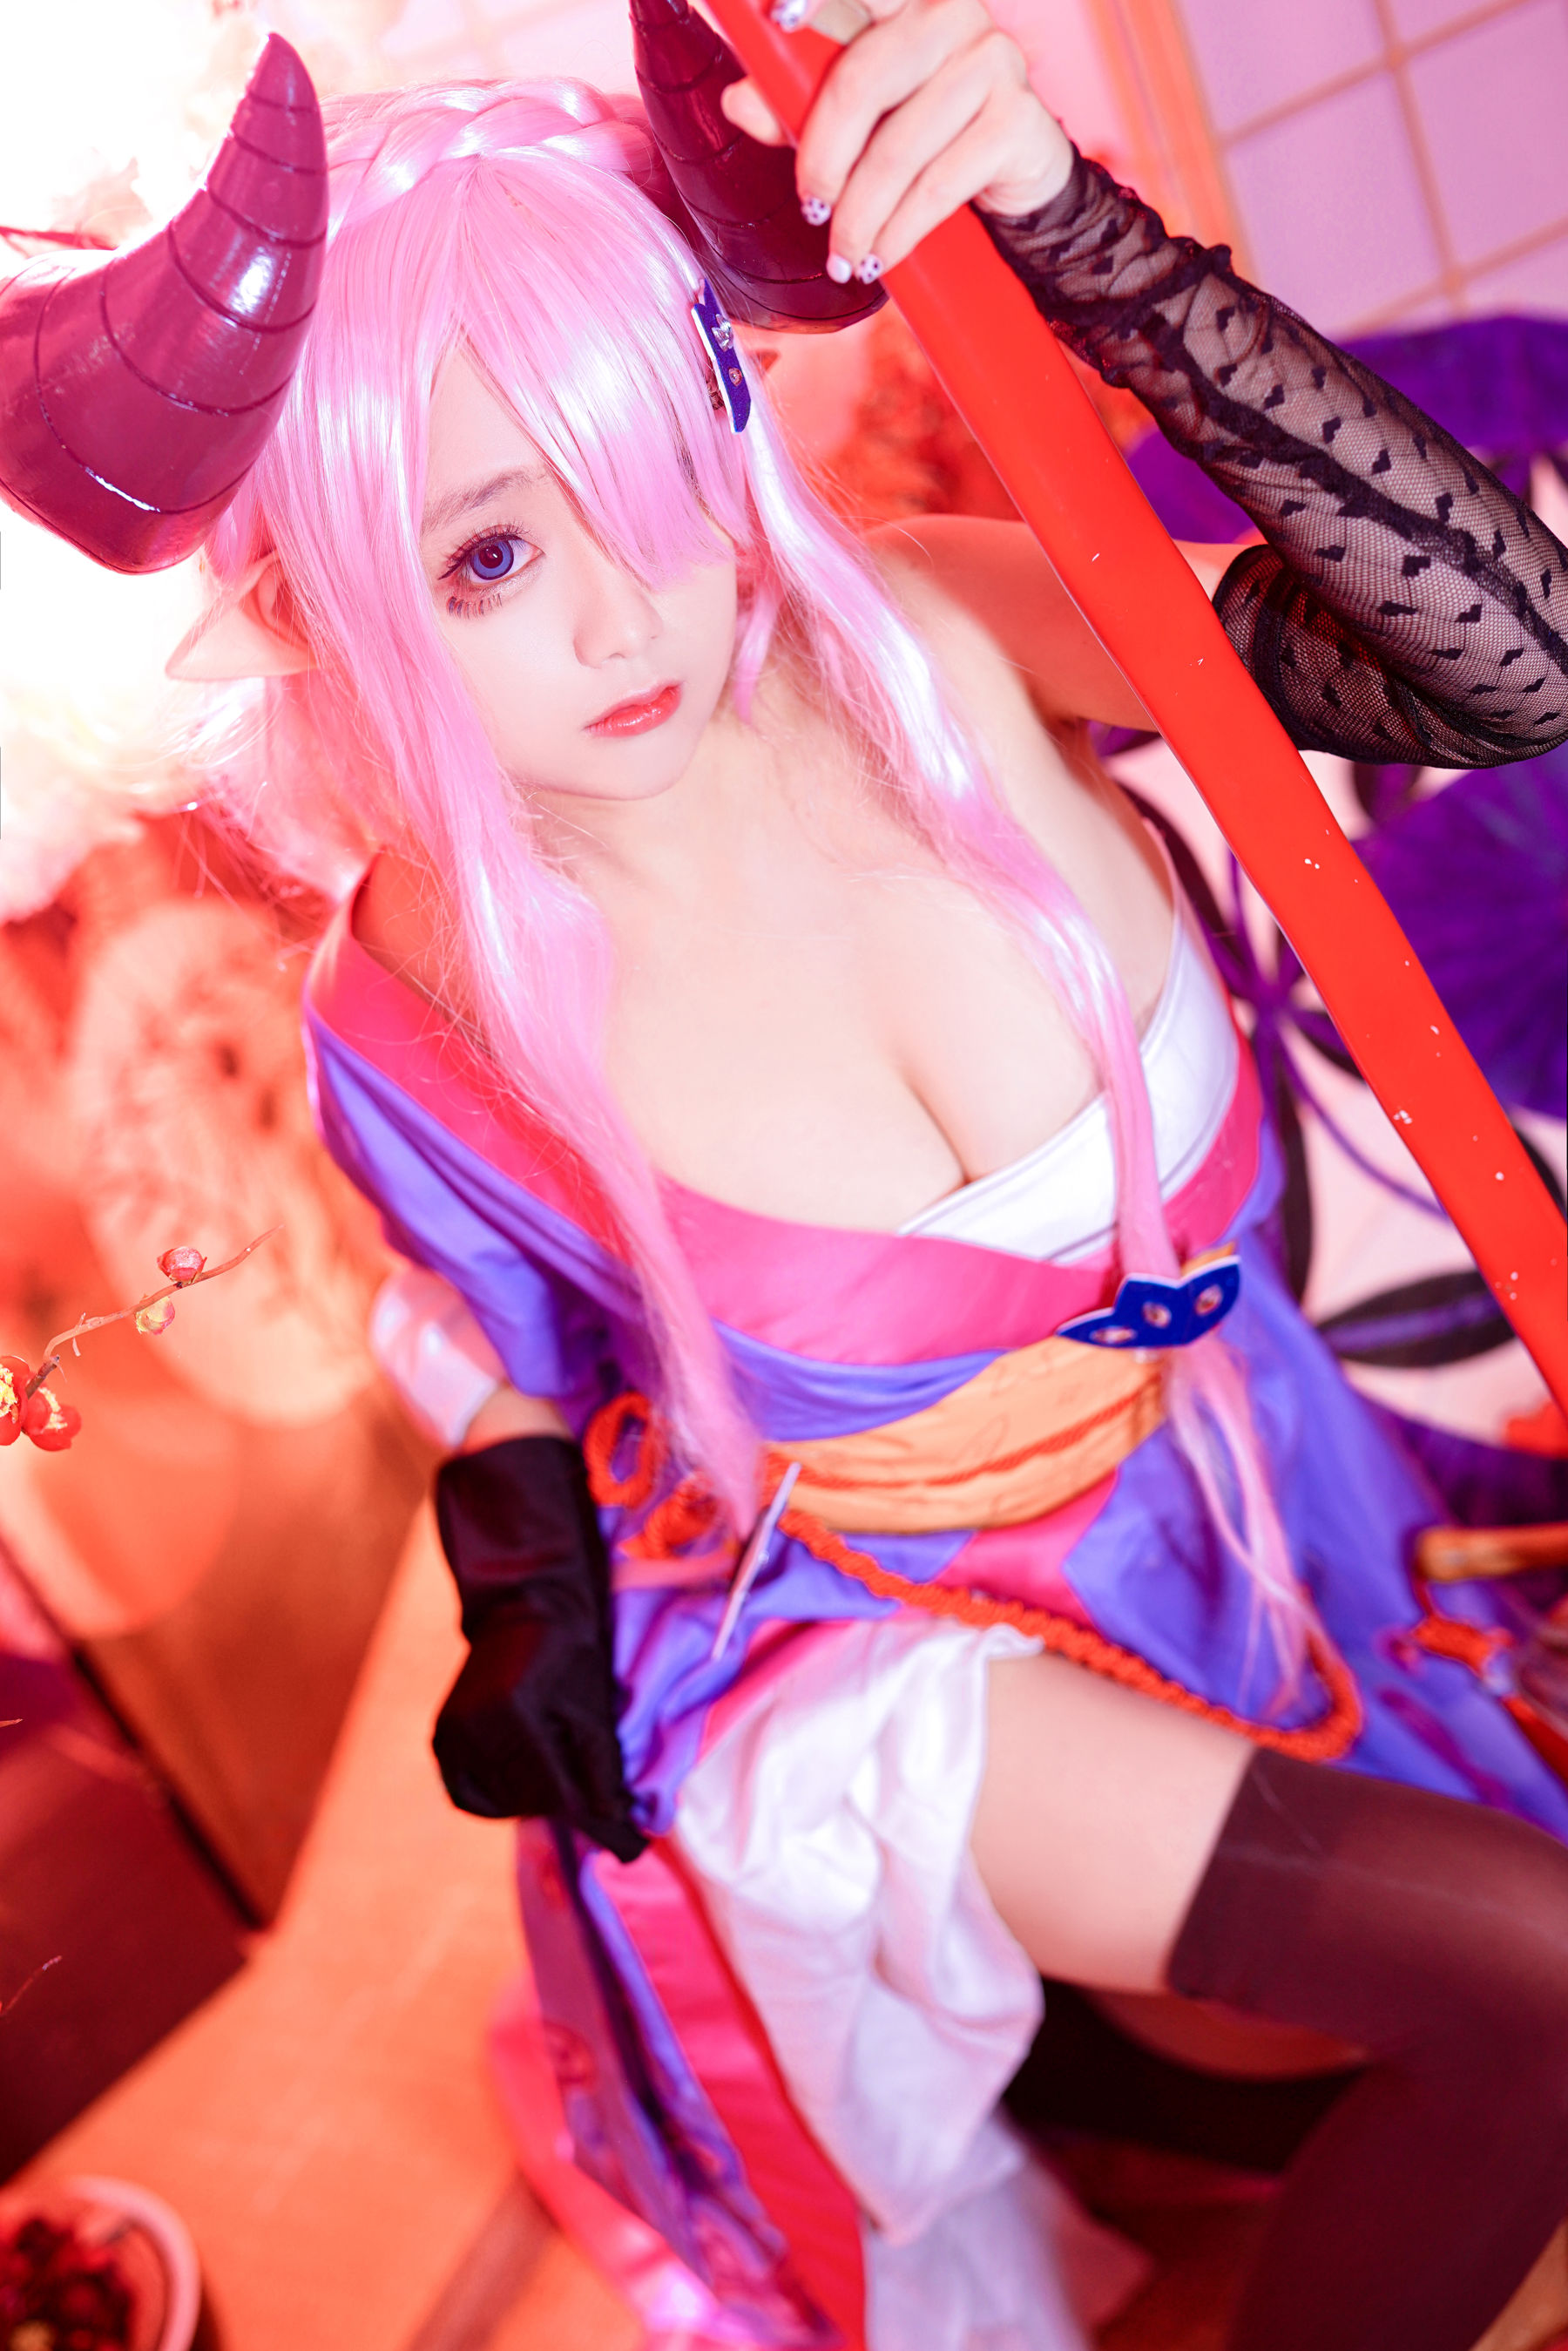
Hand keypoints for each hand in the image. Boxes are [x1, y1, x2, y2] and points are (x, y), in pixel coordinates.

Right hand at [433, 1605, 646, 1862]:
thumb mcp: (594, 1708)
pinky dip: (497, 1801)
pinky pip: (467, 1795)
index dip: (595, 1819)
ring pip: (500, 1801)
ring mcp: (450, 1732)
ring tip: (561, 1773)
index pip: (555, 1787)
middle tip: (599, 1802)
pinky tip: (521, 1784)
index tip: (630, 1849)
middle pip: (527, 1799)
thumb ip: (602, 1769)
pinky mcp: (440, 1737)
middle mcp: (472, 1724)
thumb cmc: (570, 1654)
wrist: (522, 1610)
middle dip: (567, 1803)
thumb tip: (616, 1823)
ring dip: (535, 1800)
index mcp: (512, 1709)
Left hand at [719, 0, 1073, 283]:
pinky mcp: (1017, 118)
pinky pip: (938, 185)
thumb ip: (797, 105)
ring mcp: (991, 59)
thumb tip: (737, 100)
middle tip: (811, 211)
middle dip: (824, 162)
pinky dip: (900, 231)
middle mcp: (951, 13)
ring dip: (860, 217)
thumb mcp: (854, 121)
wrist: (1015, 178)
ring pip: (897, 149)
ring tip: (845, 258)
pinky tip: (882, 256)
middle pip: (860, 82)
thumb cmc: (925, 137)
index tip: (776, 12)